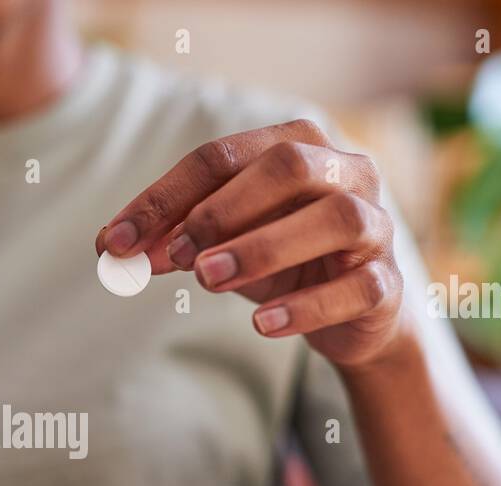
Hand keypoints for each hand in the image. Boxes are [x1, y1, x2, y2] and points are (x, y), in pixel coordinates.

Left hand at [96, 119, 406, 368]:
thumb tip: (112, 248)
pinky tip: (263, 324)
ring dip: (263, 247)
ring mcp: (376, 226)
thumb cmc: (283, 262)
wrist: (354, 314)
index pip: (223, 157)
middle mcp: (346, 172)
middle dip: (221, 210)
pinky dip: (308, 306)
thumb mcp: (223, 245)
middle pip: (287, 166)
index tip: (116, 242)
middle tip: (173, 255)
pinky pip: (357, 287)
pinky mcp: (388, 284)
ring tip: (207, 280)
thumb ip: (174, 240)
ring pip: (334, 219)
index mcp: (298, 146)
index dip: (165, 197)